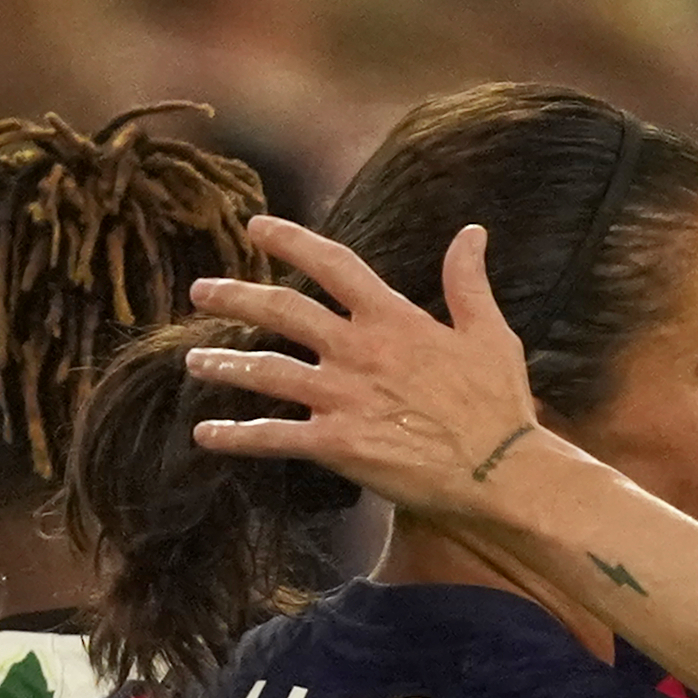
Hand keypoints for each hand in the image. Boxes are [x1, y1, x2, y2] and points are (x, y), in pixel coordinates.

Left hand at [184, 217, 546, 517]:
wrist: (502, 470)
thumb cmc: (500, 405)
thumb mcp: (490, 335)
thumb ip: (468, 282)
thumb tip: (472, 233)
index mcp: (393, 320)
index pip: (332, 265)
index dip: (290, 240)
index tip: (256, 227)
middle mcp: (357, 351)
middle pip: (281, 310)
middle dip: (235, 295)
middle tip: (200, 291)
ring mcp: (342, 397)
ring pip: (266, 371)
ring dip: (224, 363)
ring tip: (195, 361)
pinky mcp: (336, 445)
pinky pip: (273, 437)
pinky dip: (236, 436)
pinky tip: (205, 435)